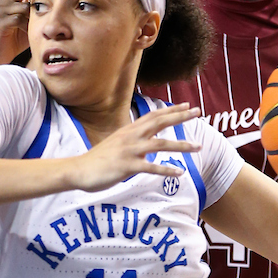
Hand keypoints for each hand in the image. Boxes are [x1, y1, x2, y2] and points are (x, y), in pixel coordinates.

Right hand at [0, 0, 37, 68]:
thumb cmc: (16, 40)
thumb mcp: (30, 22)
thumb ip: (39, 12)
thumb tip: (59, 5)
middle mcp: (7, 0)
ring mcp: (2, 10)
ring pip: (24, 3)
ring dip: (34, 13)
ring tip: (40, 22)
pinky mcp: (1, 22)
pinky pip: (18, 19)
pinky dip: (26, 26)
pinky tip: (29, 32)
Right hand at [70, 104, 201, 192]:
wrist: (79, 170)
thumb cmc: (98, 160)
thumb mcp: (117, 145)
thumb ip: (132, 142)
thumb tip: (146, 146)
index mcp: (129, 130)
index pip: (154, 115)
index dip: (172, 110)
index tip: (187, 105)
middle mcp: (131, 136)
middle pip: (160, 122)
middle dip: (180, 117)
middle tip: (198, 112)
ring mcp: (129, 151)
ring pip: (160, 144)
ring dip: (181, 146)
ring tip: (198, 147)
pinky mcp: (127, 166)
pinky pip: (151, 168)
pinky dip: (166, 170)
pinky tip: (180, 172)